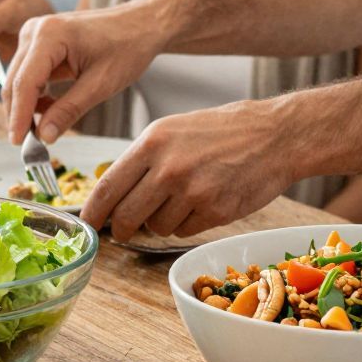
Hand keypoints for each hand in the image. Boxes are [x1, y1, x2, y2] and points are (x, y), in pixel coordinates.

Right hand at [1, 3, 167, 144]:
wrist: (141, 25)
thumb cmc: (127, 47)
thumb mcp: (100, 84)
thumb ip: (68, 110)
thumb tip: (44, 136)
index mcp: (49, 35)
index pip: (24, 83)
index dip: (19, 116)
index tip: (17, 143)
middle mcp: (35, 31)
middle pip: (15, 82)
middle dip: (20, 115)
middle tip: (30, 145)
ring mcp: (35, 35)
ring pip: (18, 80)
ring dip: (26, 107)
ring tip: (44, 129)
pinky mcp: (39, 43)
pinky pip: (28, 74)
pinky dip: (35, 96)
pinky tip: (50, 110)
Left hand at [82, 101, 293, 240]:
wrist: (275, 135)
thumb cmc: (222, 131)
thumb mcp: (172, 130)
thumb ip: (142, 160)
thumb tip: (112, 195)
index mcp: (152, 142)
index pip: (107, 187)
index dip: (92, 213)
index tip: (86, 225)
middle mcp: (168, 167)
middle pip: (126, 216)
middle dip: (122, 229)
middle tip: (125, 231)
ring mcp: (192, 191)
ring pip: (157, 227)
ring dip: (163, 222)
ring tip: (184, 198)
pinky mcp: (215, 210)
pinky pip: (185, 231)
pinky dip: (188, 224)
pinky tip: (204, 202)